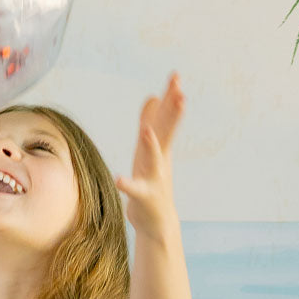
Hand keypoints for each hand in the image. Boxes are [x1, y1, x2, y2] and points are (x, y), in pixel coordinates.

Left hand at [114, 72, 184, 237]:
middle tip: (180, 93)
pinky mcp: (143, 197)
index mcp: (160, 147)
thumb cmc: (152, 181)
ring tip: (145, 131)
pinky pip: (135, 189)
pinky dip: (128, 184)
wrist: (157, 221)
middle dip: (172, 114)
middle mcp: (160, 159)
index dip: (171, 98)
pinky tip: (119, 180)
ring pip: (152, 159)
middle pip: (166, 133)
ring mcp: (153, 178)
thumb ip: (152, 122)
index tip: (176, 76)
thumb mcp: (150, 150)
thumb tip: (152, 96)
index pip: (167, 118)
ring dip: (150, 145)